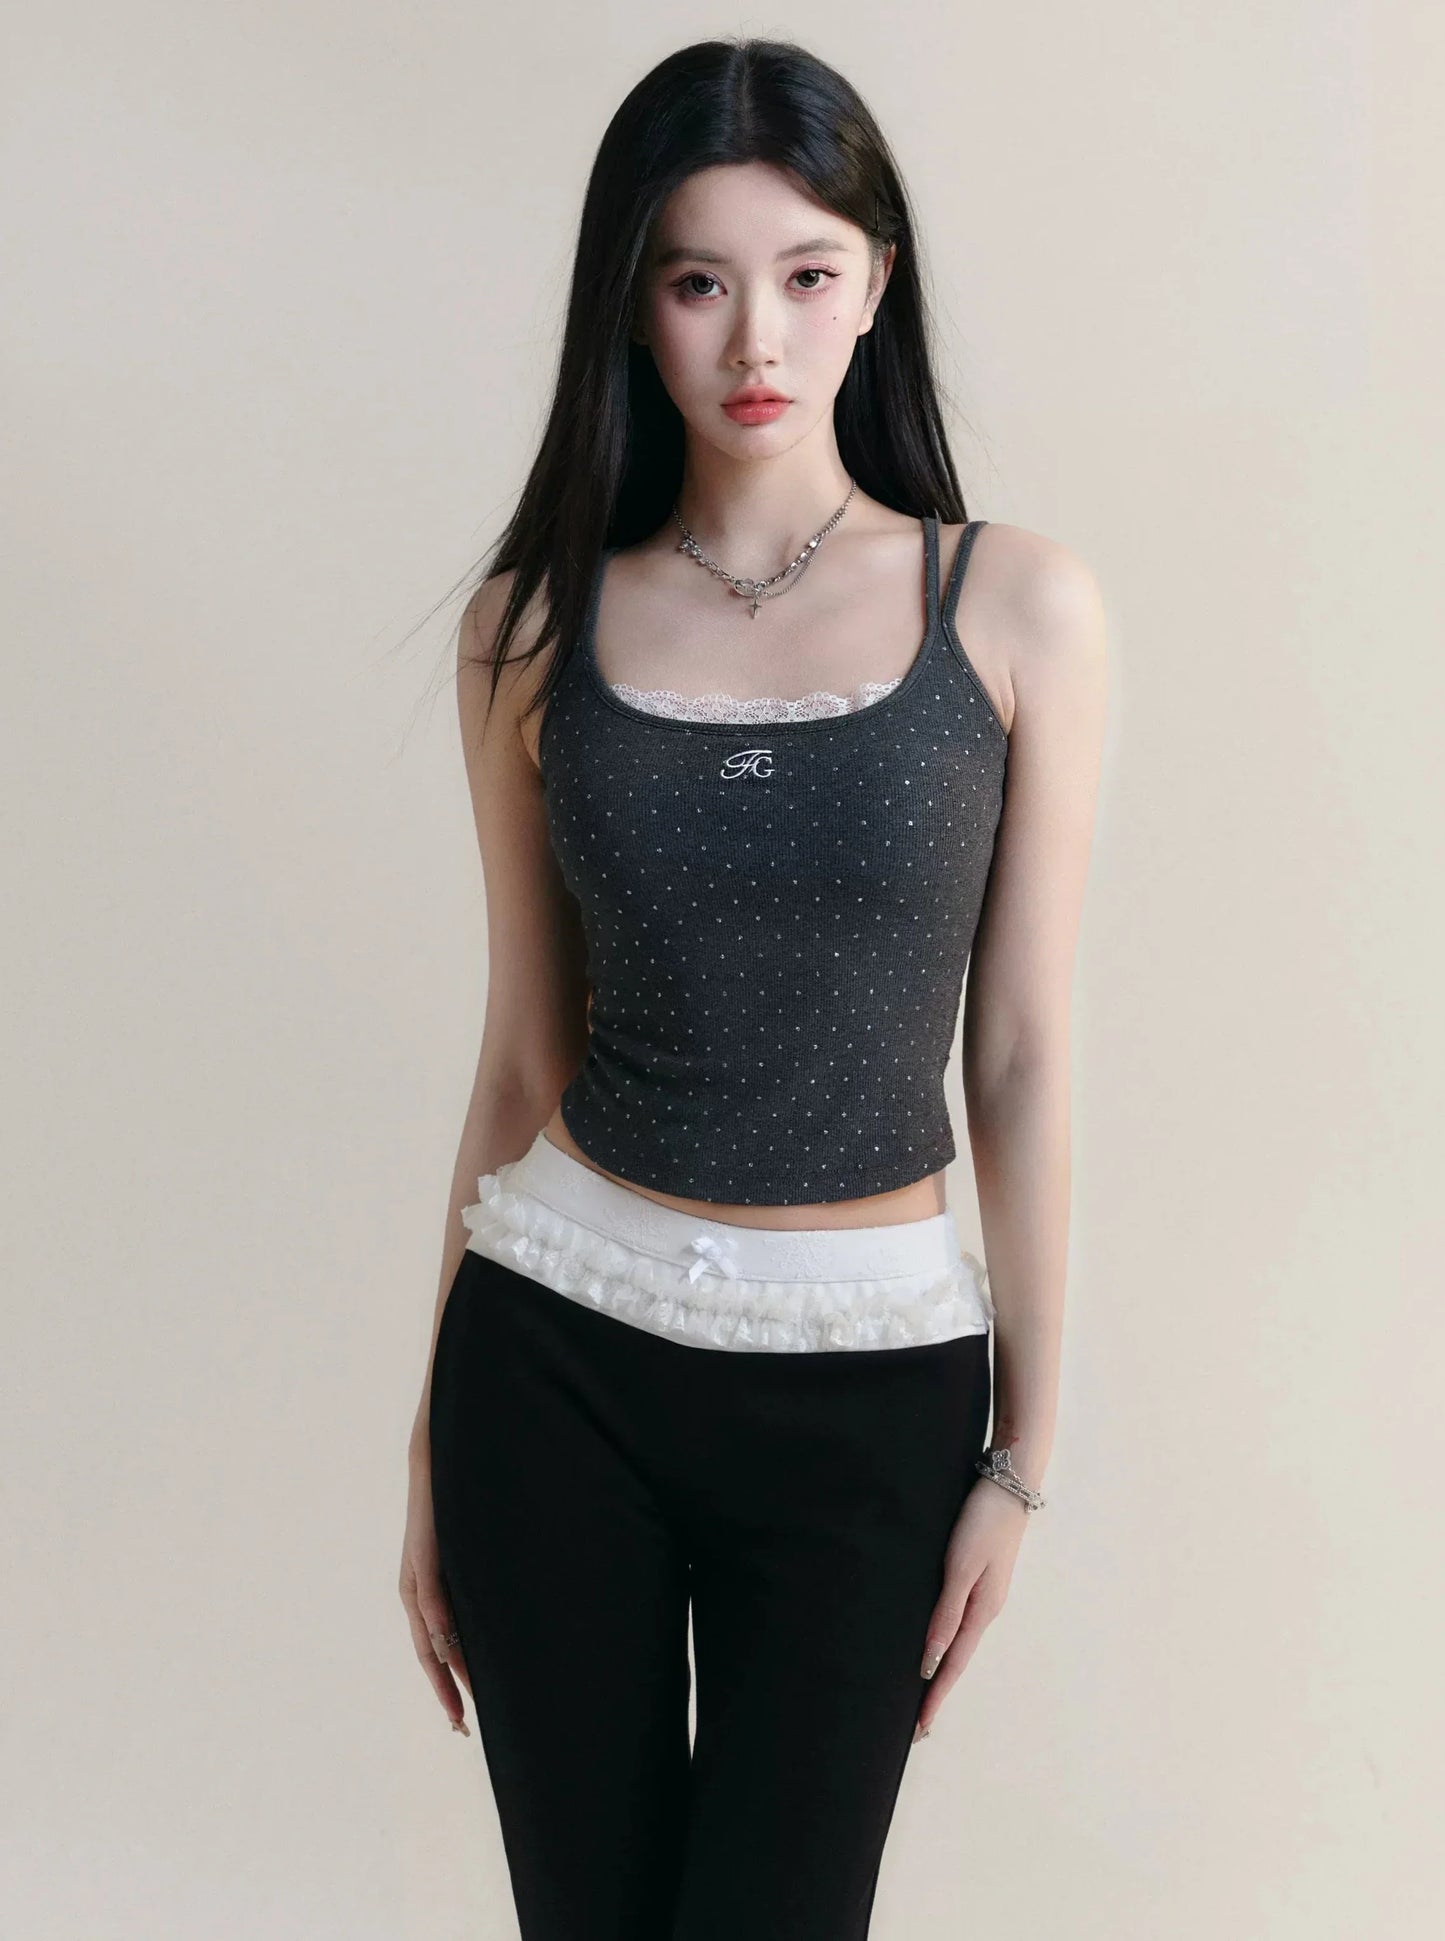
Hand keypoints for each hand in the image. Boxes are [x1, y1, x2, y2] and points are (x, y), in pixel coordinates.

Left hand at [399, 1444, 471, 1733]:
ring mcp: (416, 1572)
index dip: (448, 1685)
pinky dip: (440, 1627)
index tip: (463, 1719)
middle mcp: (413, 1588)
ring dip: (444, 1672)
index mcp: (423, 1589)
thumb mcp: (466, 1550)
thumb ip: (472, 1582)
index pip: (436, 1648)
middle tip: (461, 1729)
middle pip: (428, 1653)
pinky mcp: (422, 1553)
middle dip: (444, 1693)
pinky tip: (452, 1651)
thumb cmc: (456, 1497)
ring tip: (463, 1705)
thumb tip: (497, 1611)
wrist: (436, 1452)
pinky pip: (430, 1597)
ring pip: (428, 1634)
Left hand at [913, 1475, 1030, 1741]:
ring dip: (940, 1669)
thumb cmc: (981, 1522)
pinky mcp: (978, 1578)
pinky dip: (944, 1641)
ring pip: (956, 1642)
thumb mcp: (961, 1568)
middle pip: (955, 1660)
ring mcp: (983, 1594)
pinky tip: (934, 1644)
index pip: (952, 1665)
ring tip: (922, 1694)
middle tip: (916, 1726)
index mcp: (981, 1611)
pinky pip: (957, 1621)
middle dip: (937, 1692)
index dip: (935, 1697)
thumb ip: (946, 1613)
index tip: (919, 1729)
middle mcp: (984, 1609)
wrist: (1009, 1483)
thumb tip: (930, 1660)